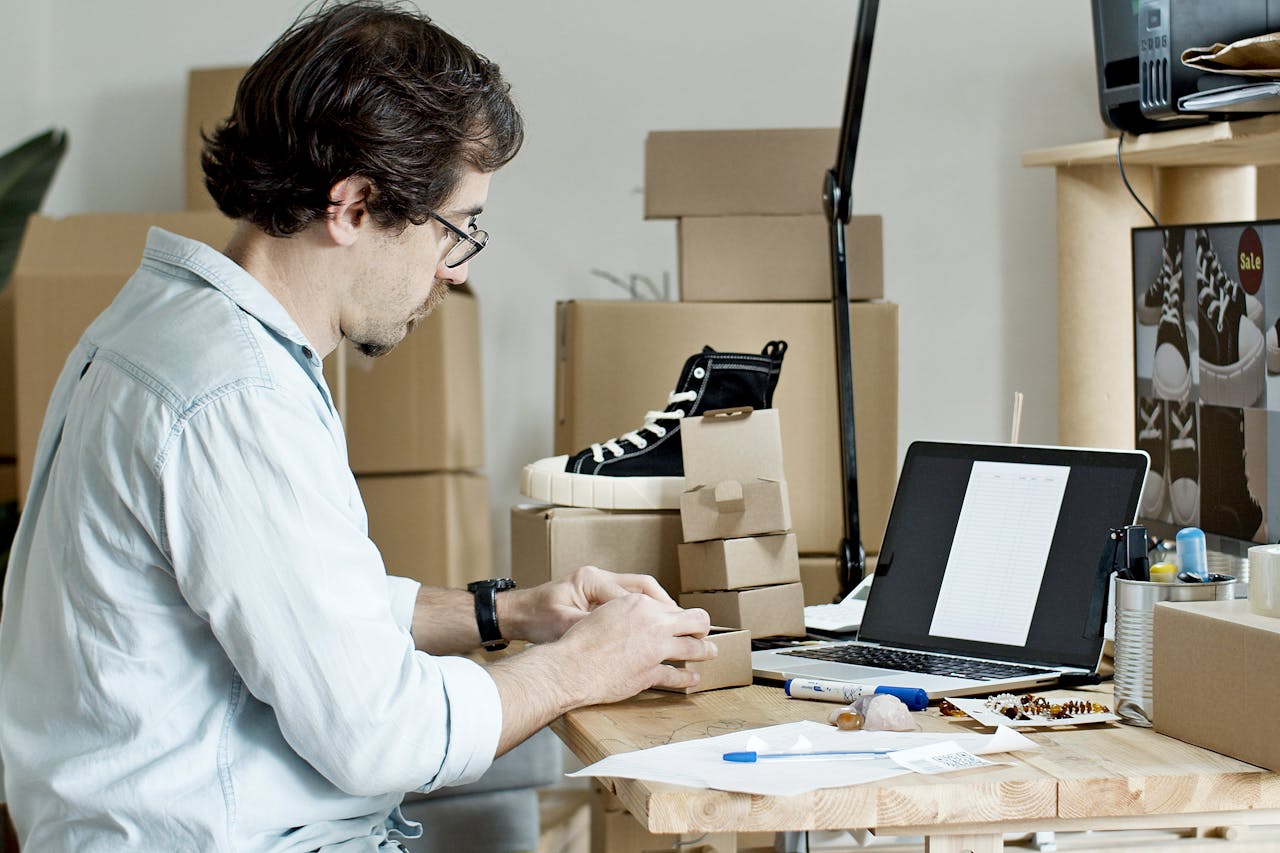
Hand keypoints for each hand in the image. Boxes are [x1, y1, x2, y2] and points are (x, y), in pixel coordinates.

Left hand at [500, 565, 675, 644]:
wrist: (517, 613)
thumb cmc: (535, 619)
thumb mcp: (561, 627)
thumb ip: (589, 629)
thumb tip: (617, 639)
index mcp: (590, 580)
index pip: (630, 595)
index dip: (652, 612)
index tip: (670, 627)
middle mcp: (598, 576)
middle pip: (642, 586)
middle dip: (664, 605)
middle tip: (684, 623)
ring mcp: (599, 582)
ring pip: (640, 590)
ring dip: (658, 606)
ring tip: (676, 624)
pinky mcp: (598, 593)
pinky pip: (630, 597)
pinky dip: (645, 610)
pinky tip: (655, 626)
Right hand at [552, 593, 715, 703]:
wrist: (572, 666)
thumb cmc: (582, 638)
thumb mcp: (607, 611)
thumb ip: (630, 610)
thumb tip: (646, 613)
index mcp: (641, 604)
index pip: (670, 605)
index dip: (679, 613)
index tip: (682, 619)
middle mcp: (653, 624)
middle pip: (695, 621)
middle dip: (702, 626)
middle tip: (704, 632)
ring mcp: (655, 650)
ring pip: (693, 649)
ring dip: (705, 651)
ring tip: (711, 652)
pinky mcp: (651, 674)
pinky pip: (677, 676)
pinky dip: (688, 678)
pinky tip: (693, 678)